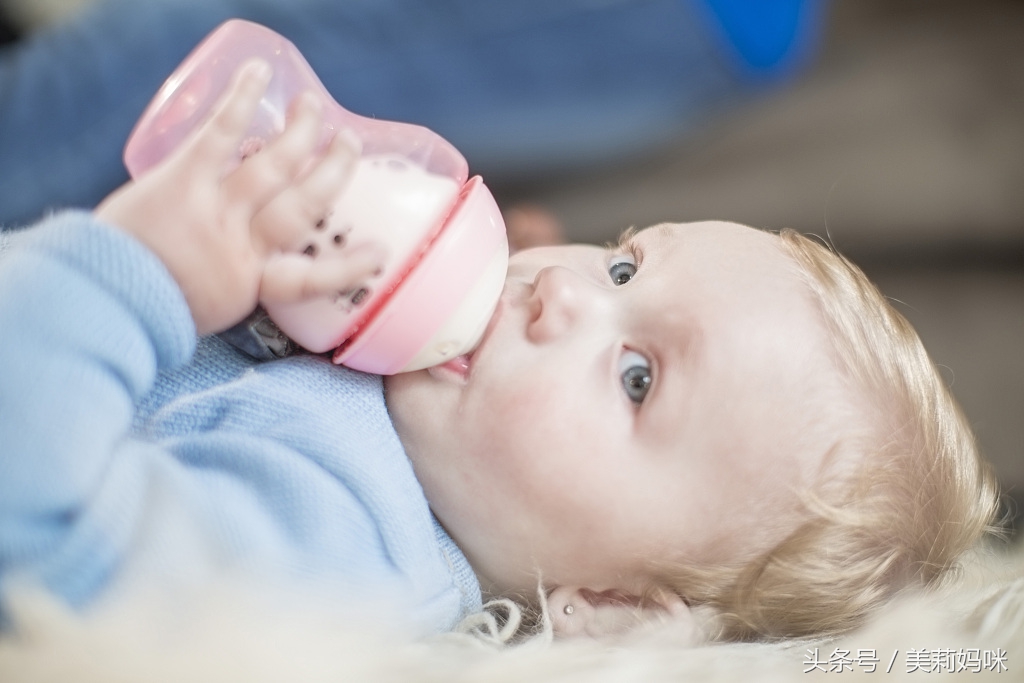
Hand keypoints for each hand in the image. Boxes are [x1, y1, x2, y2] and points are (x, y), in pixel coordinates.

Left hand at [96, 60, 384, 334]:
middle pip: (302, 205)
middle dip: (332, 172)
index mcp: (253, 284)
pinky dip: (241, 100)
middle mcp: (244, 245)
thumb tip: (252, 269)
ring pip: (274, 168)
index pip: (314, 277)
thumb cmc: (150, 310)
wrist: (101, 298)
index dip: (350, 266)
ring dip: (300, 134)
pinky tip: (259, 72)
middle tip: (349, 144)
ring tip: (314, 107)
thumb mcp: (208, 311)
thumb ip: (234, 285)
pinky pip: (220, 136)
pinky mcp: (183, 181)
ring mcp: (216, 211)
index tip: (379, 252)